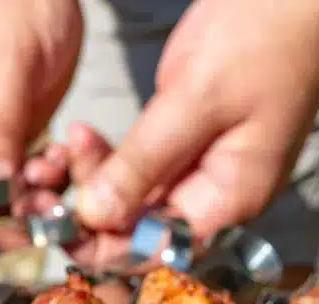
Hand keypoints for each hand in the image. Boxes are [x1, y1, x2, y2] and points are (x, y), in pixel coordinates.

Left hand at [75, 0, 318, 256]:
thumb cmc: (265, 40)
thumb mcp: (197, 101)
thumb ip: (145, 163)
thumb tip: (94, 217)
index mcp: (230, 199)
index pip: (158, 249)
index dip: (105, 247)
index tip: (58, 228)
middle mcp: (212, 194)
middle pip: (137, 227)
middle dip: (90, 208)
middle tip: (54, 175)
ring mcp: (195, 168)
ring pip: (128, 196)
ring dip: (92, 177)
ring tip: (71, 140)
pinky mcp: (178, 141)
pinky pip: (132, 165)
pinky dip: (103, 155)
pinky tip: (79, 135)